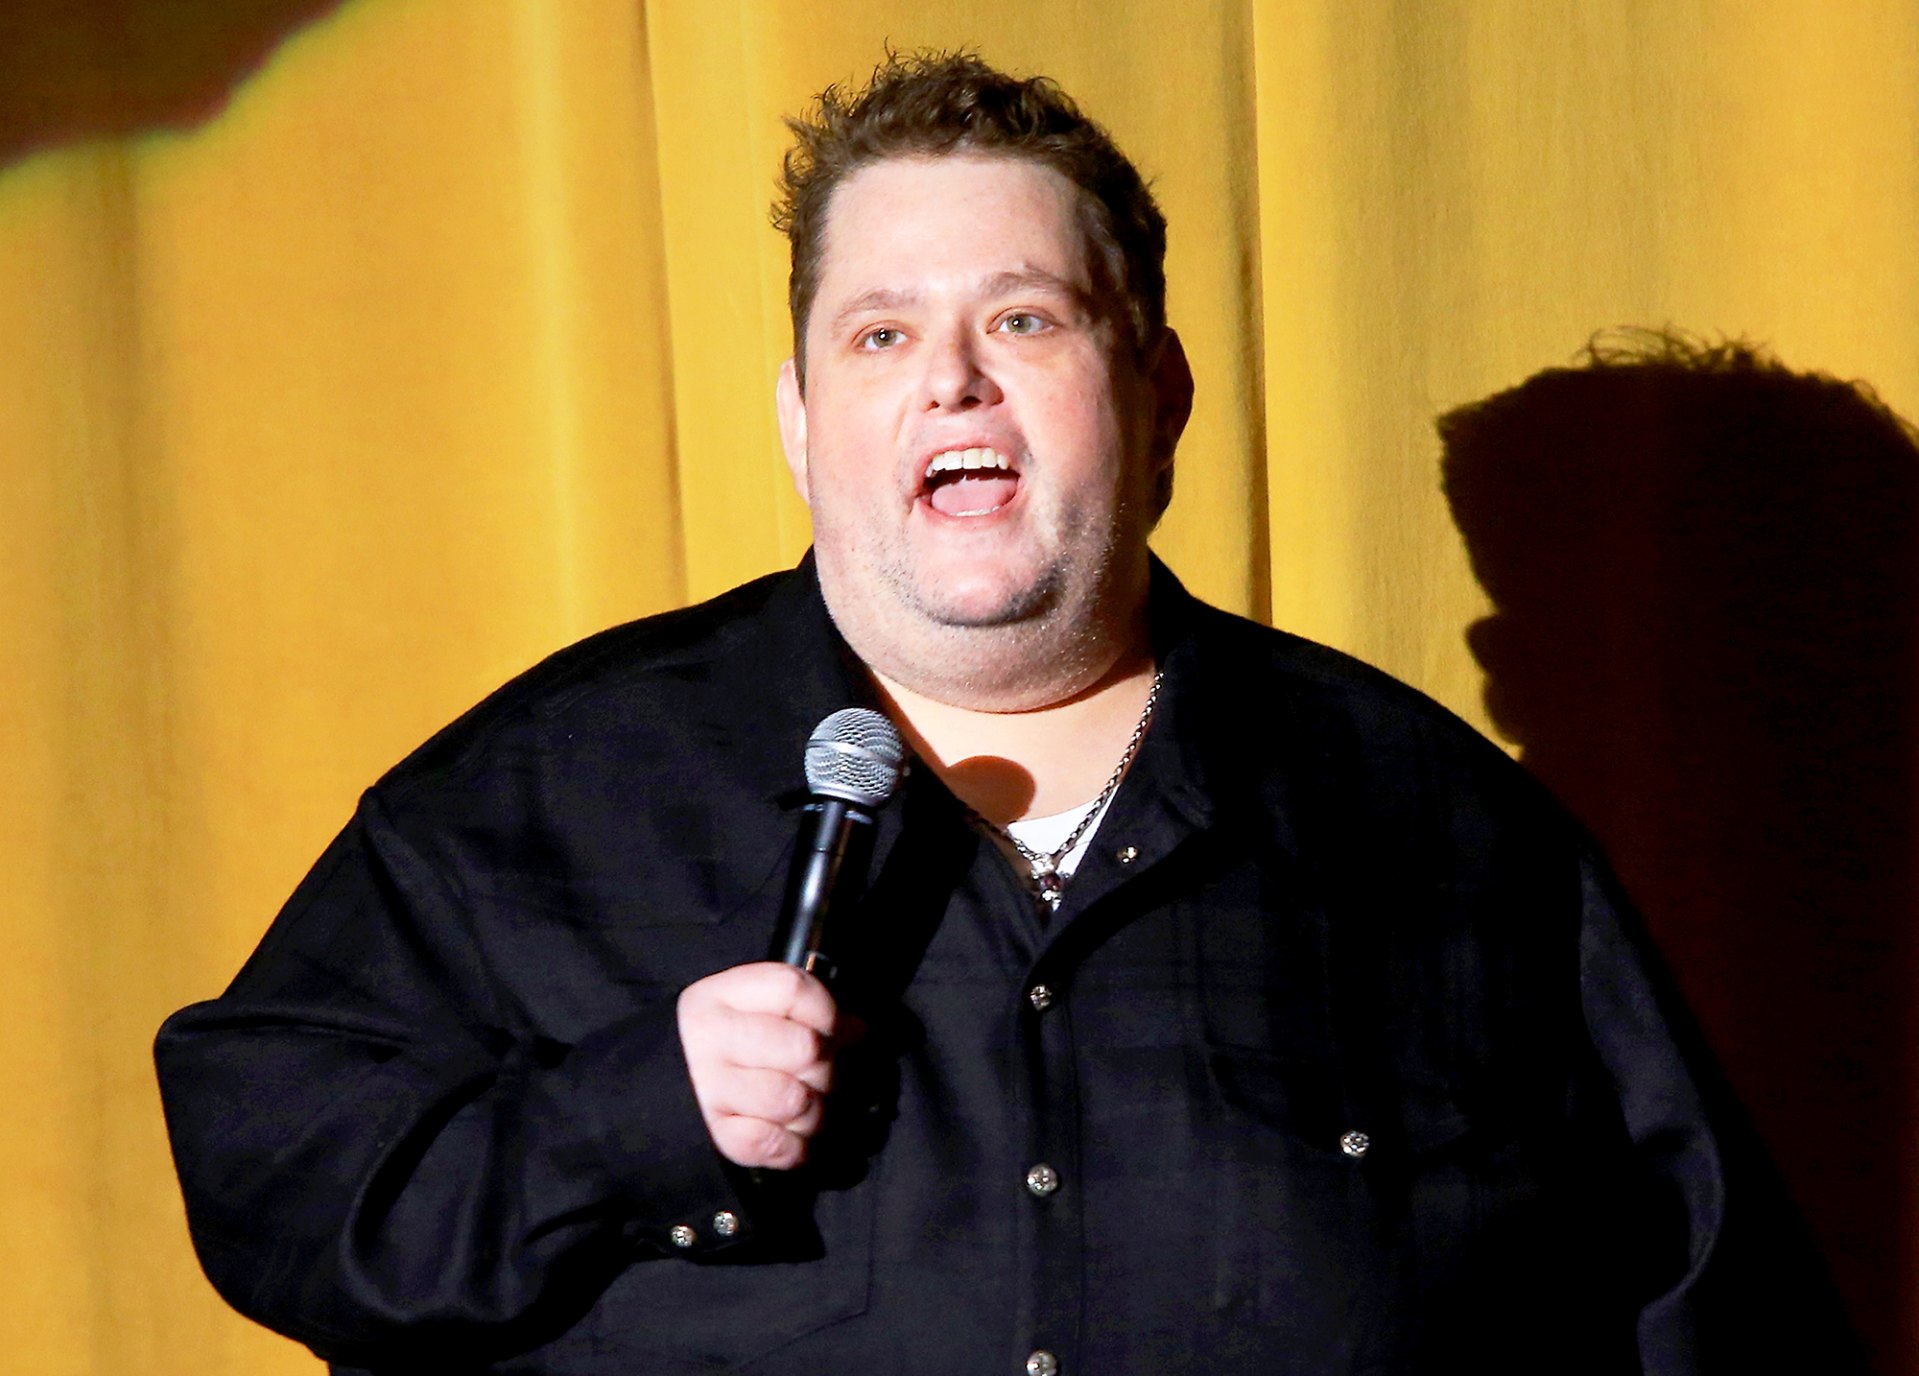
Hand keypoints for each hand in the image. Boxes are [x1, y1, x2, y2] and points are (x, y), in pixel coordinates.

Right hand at [677, 962, 842, 1168]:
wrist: (645, 1096)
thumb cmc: (715, 1050)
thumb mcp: (746, 1014)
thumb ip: (801, 1014)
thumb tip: (857, 1030)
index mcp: (721, 995)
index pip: (793, 989)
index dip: (827, 1012)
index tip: (830, 1030)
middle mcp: (710, 1037)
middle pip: (805, 1048)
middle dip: (826, 1070)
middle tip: (817, 1078)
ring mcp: (707, 1087)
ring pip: (795, 1100)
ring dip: (814, 1113)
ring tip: (806, 1111)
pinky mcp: (710, 1133)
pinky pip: (773, 1143)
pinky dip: (794, 1149)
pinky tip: (793, 1140)